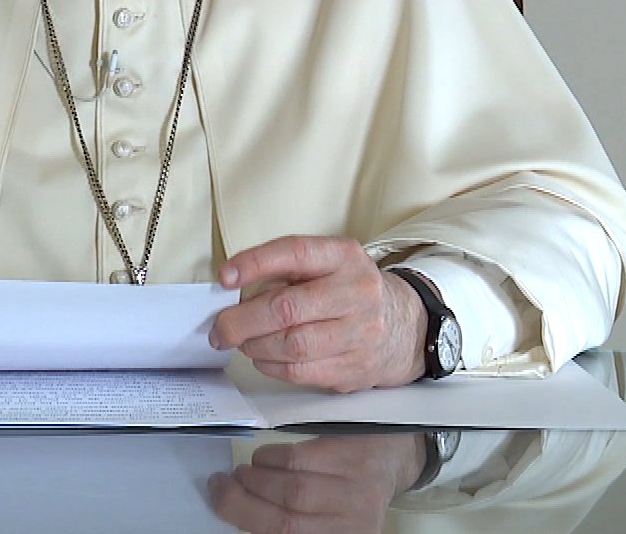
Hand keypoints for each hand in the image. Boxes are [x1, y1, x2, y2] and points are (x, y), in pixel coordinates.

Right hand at [206, 433, 427, 533]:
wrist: (389, 459)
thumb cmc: (347, 496)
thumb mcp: (324, 520)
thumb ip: (292, 521)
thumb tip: (240, 511)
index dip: (247, 524)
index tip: (219, 506)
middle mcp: (350, 527)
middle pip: (283, 522)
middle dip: (240, 503)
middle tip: (219, 487)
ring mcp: (354, 492)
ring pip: (290, 489)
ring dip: (253, 480)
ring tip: (241, 474)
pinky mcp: (351, 458)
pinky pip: (298, 458)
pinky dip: (269, 458)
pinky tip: (263, 459)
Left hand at [210, 236, 425, 392]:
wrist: (405, 326)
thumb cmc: (350, 291)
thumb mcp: (327, 265)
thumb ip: (285, 272)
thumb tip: (234, 293)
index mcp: (344, 257)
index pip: (295, 252)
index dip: (255, 264)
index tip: (225, 277)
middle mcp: (357, 292)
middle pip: (286, 308)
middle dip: (242, 321)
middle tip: (219, 328)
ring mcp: (360, 333)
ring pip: (291, 345)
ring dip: (254, 346)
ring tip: (242, 342)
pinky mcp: (355, 368)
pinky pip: (300, 372)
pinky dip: (271, 366)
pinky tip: (263, 357)